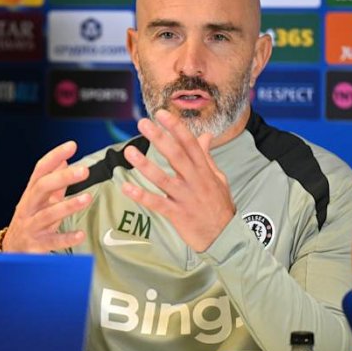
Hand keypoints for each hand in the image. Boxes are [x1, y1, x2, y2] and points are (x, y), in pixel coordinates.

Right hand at [3, 141, 92, 252]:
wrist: (11, 250)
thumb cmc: (29, 220)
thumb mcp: (39, 200)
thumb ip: (53, 182)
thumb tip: (64, 160)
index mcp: (31, 193)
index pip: (40, 170)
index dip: (54, 156)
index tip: (71, 145)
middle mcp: (29, 207)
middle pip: (42, 188)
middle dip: (62, 178)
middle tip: (84, 171)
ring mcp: (31, 226)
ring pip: (47, 214)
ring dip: (68, 206)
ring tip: (87, 198)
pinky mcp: (36, 245)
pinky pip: (52, 241)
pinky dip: (66, 238)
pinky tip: (80, 235)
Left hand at [121, 110, 234, 252]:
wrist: (225, 237)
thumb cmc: (219, 205)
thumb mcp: (218, 178)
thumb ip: (206, 156)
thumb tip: (205, 135)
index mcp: (204, 170)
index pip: (190, 144)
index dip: (176, 128)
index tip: (162, 113)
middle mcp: (194, 181)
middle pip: (176, 156)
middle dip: (159, 138)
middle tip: (143, 123)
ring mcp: (185, 198)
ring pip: (163, 179)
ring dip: (145, 165)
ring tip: (129, 151)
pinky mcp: (177, 215)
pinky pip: (157, 204)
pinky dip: (141, 196)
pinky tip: (126, 188)